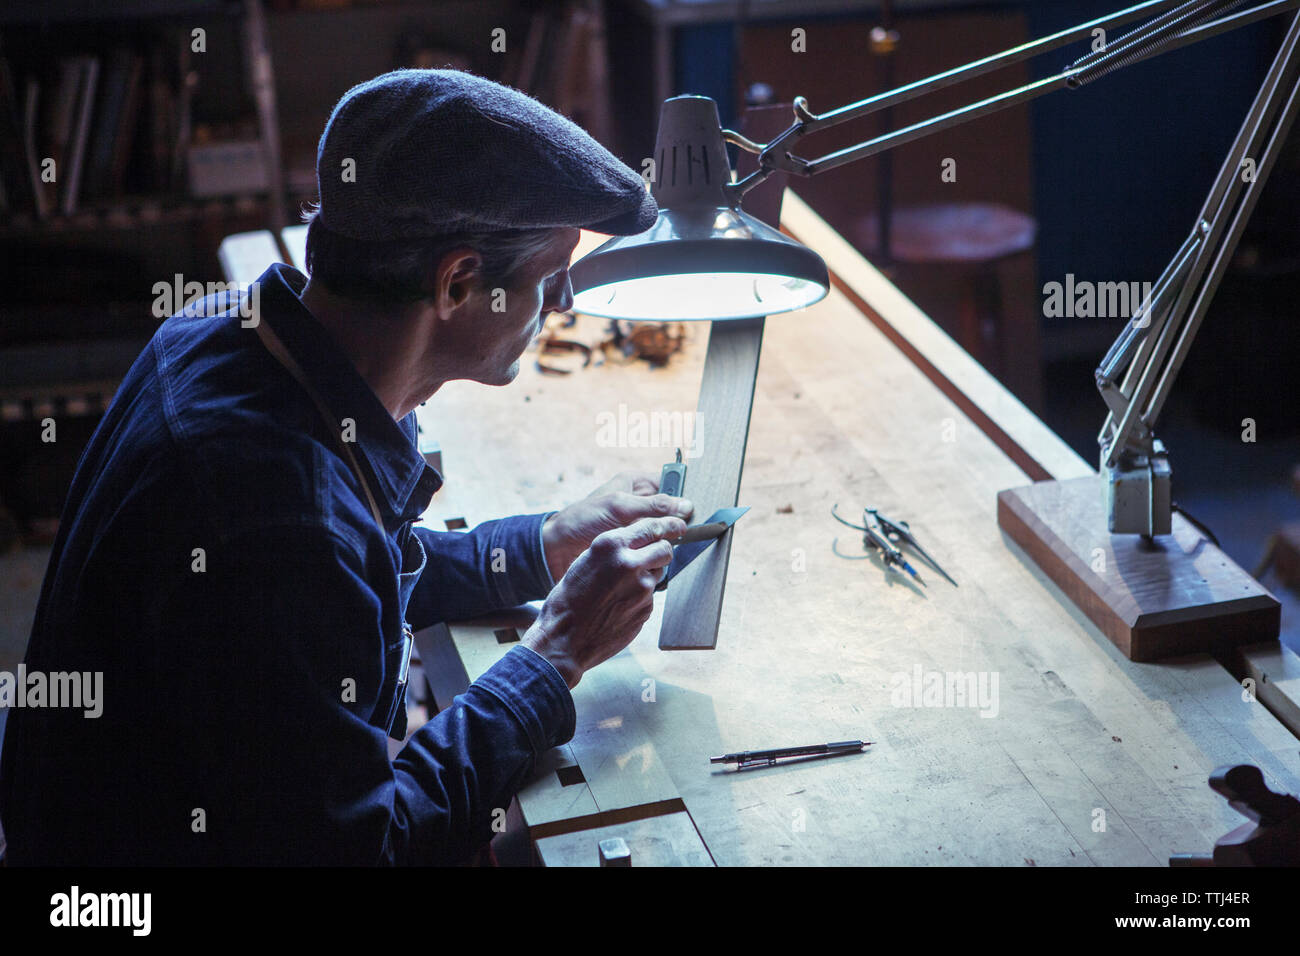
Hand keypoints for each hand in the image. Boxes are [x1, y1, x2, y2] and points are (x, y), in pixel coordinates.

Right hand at [524, 516, 686, 687]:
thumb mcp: (586, 560)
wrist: (566, 638)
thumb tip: (638, 540)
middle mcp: (630, 562)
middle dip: (660, 551)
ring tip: (622, 587)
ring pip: (659, 572)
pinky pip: (651, 596)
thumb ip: (614, 548)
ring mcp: (642, 587)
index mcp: (610, 545)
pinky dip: (640, 598)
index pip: (651, 526)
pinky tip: (620, 605)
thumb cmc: (569, 599)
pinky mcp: (647, 608)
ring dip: (648, 575)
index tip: (674, 527)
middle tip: (648, 558)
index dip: (665, 526)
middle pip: (665, 549)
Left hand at [540, 471, 692, 580]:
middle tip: (691, 531)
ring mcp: (639, 526)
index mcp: (637, 484)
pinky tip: (664, 560)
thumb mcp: (619, 507)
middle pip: (673, 510)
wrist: (557, 549)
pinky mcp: (636, 546)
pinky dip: (661, 554)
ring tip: (677, 547)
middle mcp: (640, 504)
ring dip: (671, 540)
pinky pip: (657, 548)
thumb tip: (687, 506)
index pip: (671, 483)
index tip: (700, 507)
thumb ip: (654, 507)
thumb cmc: (582, 519)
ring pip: (667, 531)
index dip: (685, 494)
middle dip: (681, 521)